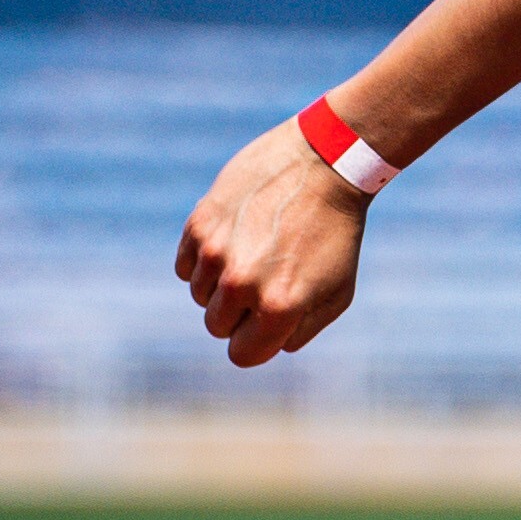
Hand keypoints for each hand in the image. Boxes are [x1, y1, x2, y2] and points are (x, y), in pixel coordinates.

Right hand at [177, 121, 370, 366]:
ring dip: (221, 283)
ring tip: (256, 251)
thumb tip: (266, 345)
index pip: (242, 355)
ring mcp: (216, 253)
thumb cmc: (335, 234)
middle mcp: (242, 284)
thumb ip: (298, 329)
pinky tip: (236, 236)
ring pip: (199, 295)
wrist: (325, 164)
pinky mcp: (199, 225)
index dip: (255, 341)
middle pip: (217, 326)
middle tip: (267, 278)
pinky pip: (184, 266)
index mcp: (279, 306)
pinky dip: (204, 259)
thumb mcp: (336, 292)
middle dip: (239, 312)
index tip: (266, 323)